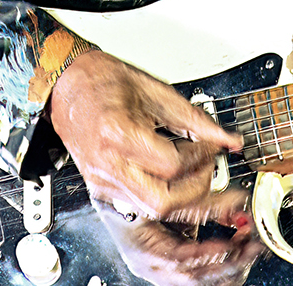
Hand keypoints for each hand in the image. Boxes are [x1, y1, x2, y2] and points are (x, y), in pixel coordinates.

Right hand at [50, 48, 255, 279]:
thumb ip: (194, 119)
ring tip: (196, 175)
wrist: (67, 86)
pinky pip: (140, 204)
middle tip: (209, 169)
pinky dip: (164, 196)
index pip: (172, 166)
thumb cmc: (103, 82)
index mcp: (118, 133)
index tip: (211, 146)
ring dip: (183, 198)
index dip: (200, 158)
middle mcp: (107, 164)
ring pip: (152, 210)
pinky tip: (175, 180)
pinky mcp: (101, 188)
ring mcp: (101, 181)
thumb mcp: (155, 92)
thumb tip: (225, 139)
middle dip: (196, 192)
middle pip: (162, 203)